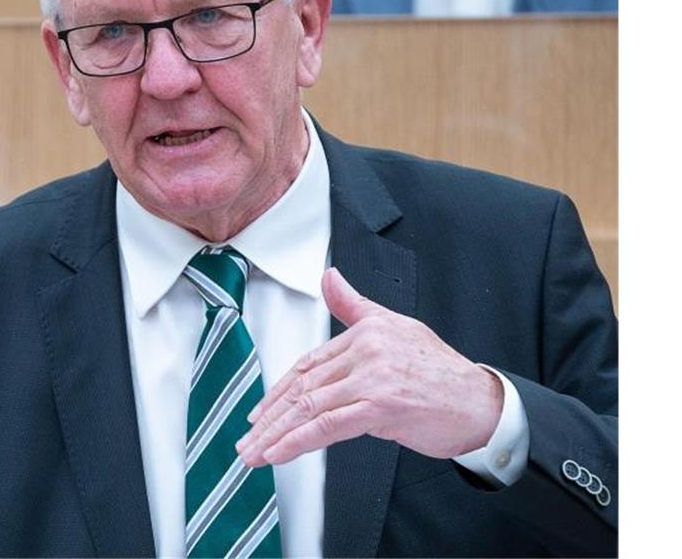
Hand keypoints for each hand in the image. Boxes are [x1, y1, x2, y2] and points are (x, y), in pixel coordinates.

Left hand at [237, 268, 502, 465]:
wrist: (482, 404)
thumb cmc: (441, 373)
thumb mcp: (396, 327)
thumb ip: (355, 306)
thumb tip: (328, 276)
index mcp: (365, 333)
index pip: (309, 364)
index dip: (279, 391)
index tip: (259, 413)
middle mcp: (365, 351)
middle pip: (303, 386)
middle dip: (270, 417)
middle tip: (247, 439)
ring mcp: (372, 377)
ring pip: (310, 407)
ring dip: (276, 434)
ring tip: (255, 453)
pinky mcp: (380, 406)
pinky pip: (328, 425)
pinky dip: (299, 441)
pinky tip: (280, 453)